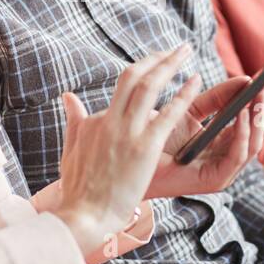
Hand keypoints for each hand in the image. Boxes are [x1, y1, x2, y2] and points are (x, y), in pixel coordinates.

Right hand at [53, 45, 202, 255]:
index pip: (120, 87)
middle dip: (158, 58)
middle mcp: (111, 120)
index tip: (157, 64)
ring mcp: (127, 133)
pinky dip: (182, 95)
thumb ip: (74, 119)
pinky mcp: (145, 148)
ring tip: (186, 52)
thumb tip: (68, 96)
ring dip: (169, 65)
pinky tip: (195, 82)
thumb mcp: (72, 148)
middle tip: (178, 48)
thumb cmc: (79, 188)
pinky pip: (168, 115)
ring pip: (149, 87)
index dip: (142, 71)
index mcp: (97, 121)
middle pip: (134, 77)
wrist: (83, 215)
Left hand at [147, 73, 263, 197]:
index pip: (254, 118)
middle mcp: (230, 157)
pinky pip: (238, 155)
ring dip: (259, 116)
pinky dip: (242, 133)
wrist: (133, 158)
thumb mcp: (192, 110)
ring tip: (259, 94)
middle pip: (260, 130)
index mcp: (227, 142)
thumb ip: (218, 97)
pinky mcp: (216, 180)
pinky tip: (242, 113)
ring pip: (255, 143)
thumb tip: (245, 78)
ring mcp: (225, 170)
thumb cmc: (158, 135)